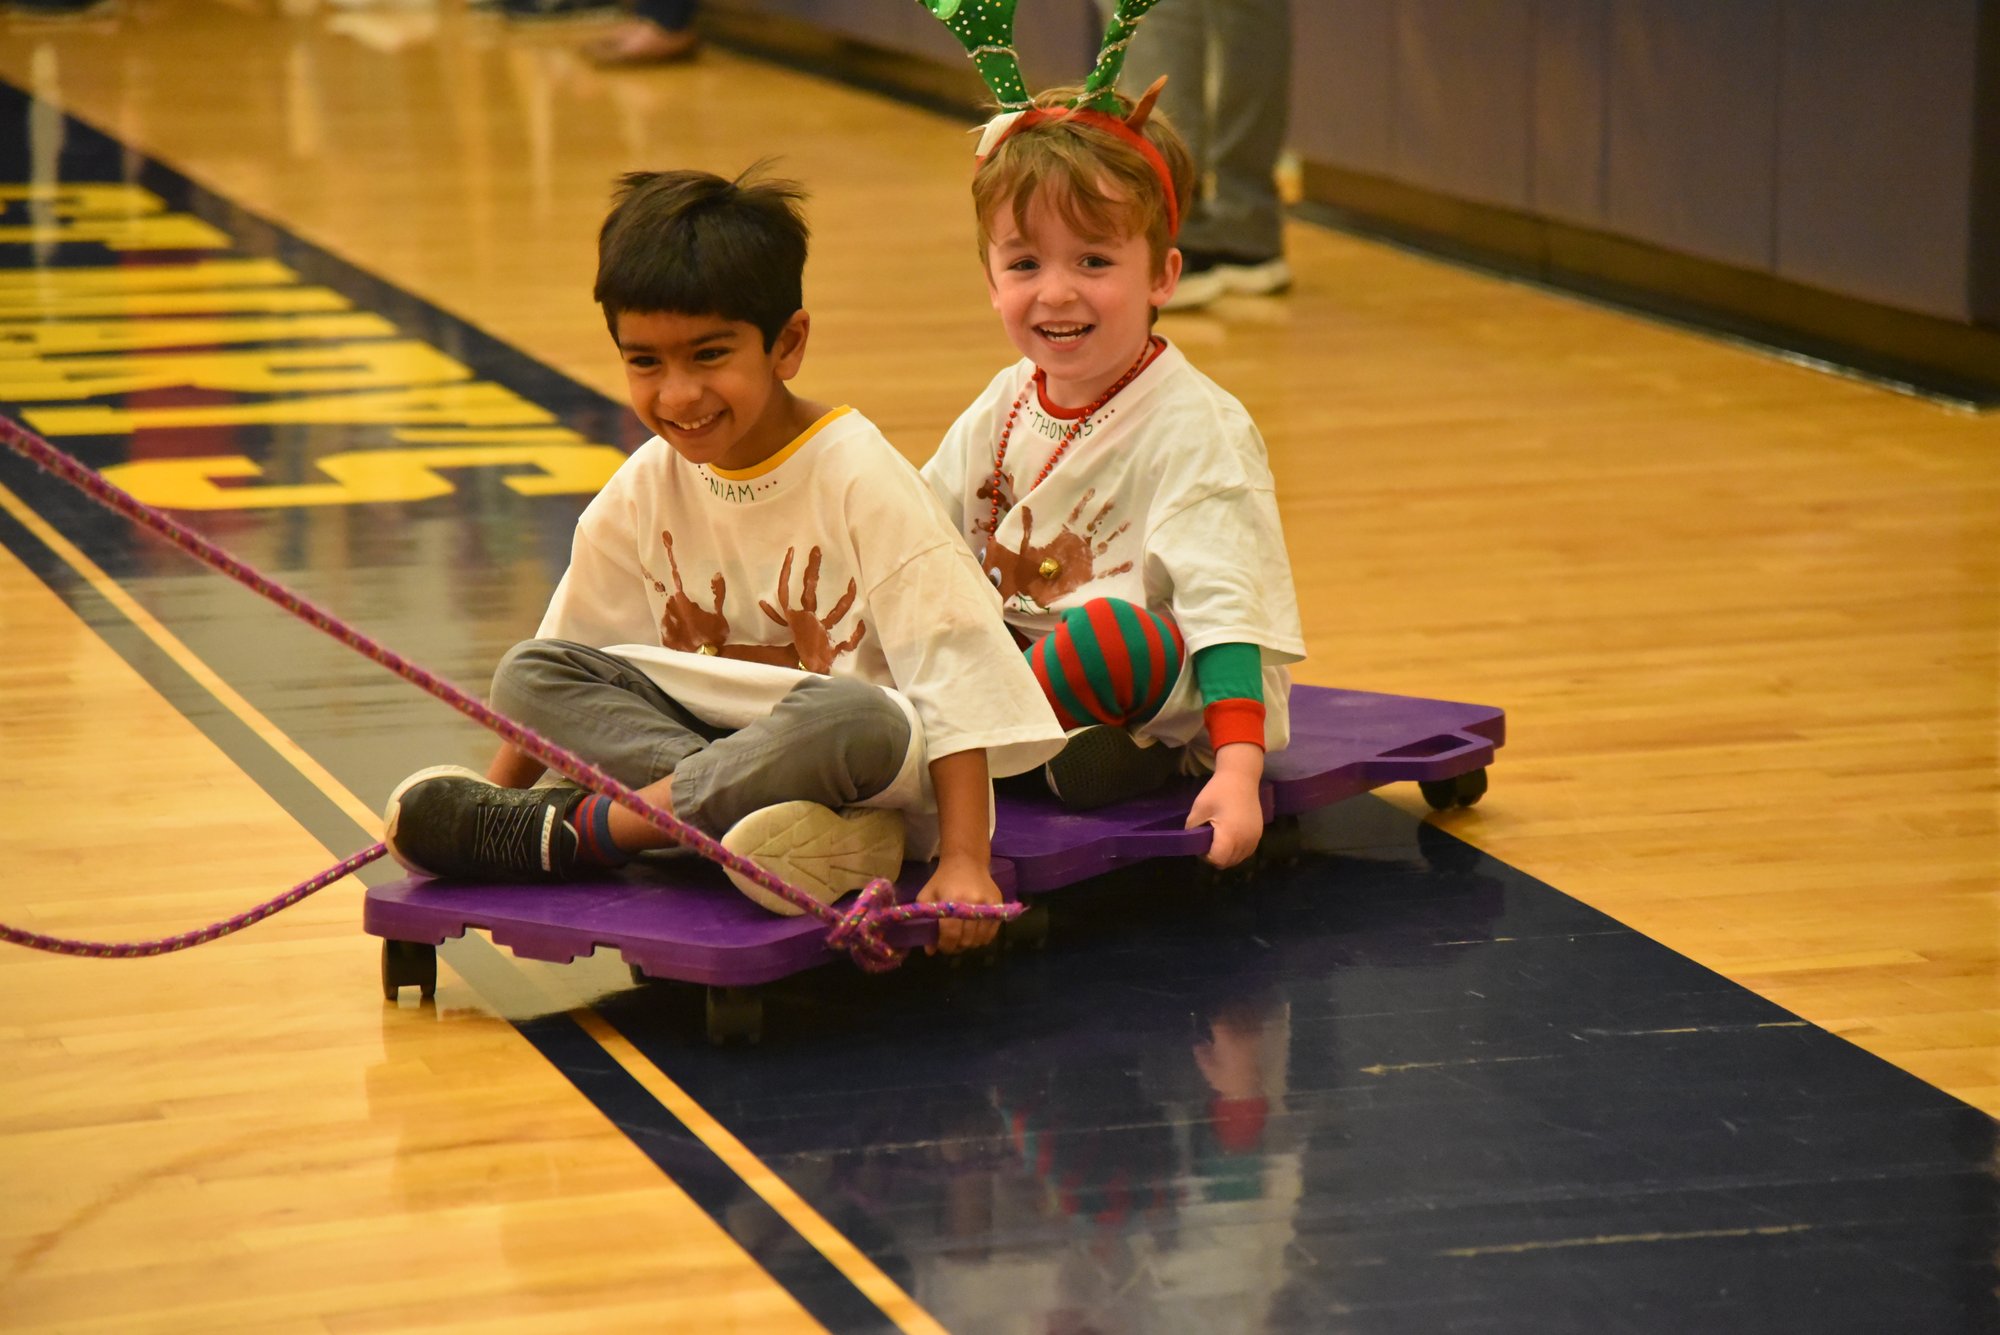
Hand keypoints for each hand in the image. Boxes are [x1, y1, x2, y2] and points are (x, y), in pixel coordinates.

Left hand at [918, 854, 1003, 954]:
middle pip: (966, 939)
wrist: (967, 861)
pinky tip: (974, 933)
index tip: (941, 946)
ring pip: (980, 939)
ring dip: (970, 943)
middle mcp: (973, 903)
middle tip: (951, 943)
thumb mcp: (927, 896)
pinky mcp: (998, 905)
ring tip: (962, 938)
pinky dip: (983, 938)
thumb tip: (930, 950)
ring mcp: (988, 905)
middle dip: (957, 946)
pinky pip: (992, 933)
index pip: (951, 933)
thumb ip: (926, 922)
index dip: (945, 945)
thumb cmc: (943, 880)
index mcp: (952, 900)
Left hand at [1185, 744, 1264, 868]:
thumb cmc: (1218, 791)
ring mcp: (1254, 838)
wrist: (1241, 778)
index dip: (1206, 856)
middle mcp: (1245, 840)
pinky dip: (1237, 851)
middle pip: (1228, 862)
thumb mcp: (1199, 808)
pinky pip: (1246, 852)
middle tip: (1207, 841)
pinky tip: (1230, 838)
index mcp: (1230, 835)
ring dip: (1227, 855)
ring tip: (1219, 839)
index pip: (1217, 860)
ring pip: (1238, 859)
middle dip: (1215, 857)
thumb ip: (1192, 829)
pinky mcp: (1259, 834)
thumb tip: (1191, 842)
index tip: (1200, 844)